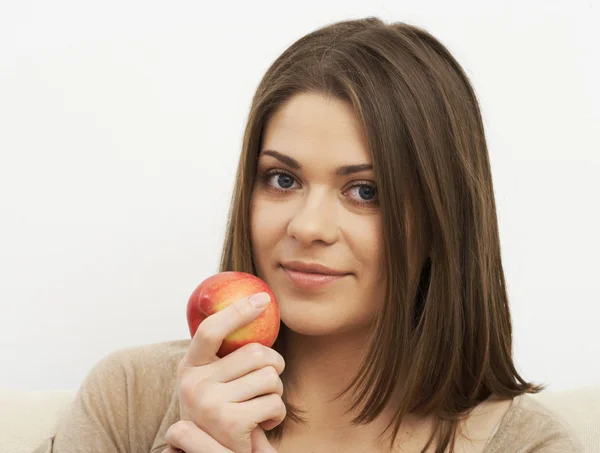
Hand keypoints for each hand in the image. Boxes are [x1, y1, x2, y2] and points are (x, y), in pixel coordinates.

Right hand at [176, 292, 285, 452]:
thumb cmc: (224, 412)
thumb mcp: (214, 382)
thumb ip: (225, 356)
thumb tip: (256, 307)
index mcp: (189, 367)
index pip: (211, 330)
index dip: (237, 311)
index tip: (262, 299)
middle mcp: (194, 383)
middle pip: (256, 353)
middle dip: (274, 365)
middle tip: (267, 381)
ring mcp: (210, 404)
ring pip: (270, 377)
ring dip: (276, 392)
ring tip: (260, 406)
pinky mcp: (230, 422)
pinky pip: (274, 403)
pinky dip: (277, 414)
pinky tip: (263, 423)